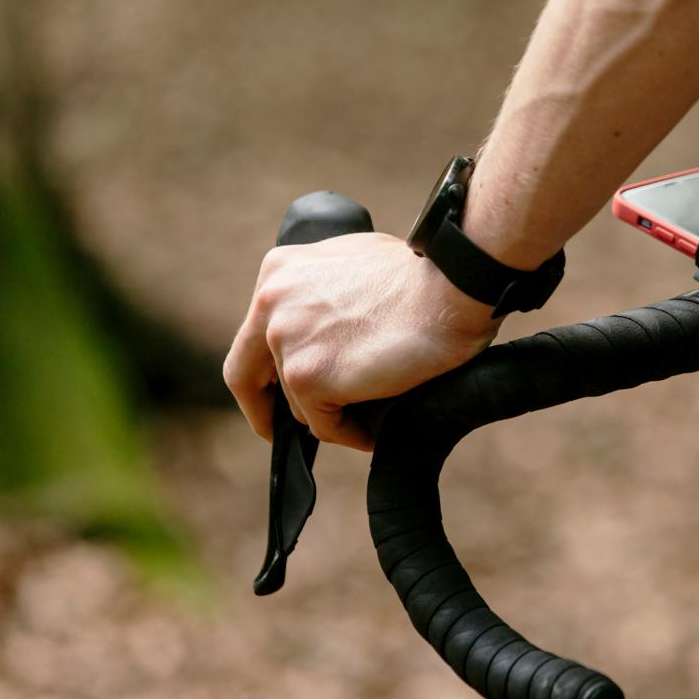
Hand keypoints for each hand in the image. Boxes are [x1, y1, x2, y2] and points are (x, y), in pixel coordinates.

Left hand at [223, 232, 499, 450]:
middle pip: (246, 374)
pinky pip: (324, 425)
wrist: (452, 284)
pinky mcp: (309, 376)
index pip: (254, 335)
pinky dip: (350, 433)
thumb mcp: (354, 265)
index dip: (263, 371)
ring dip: (332, 414)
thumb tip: (328, 330)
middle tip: (278, 431)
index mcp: (278, 272)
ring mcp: (286, 339)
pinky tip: (374, 429)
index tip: (273, 394)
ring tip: (370, 416)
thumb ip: (323, 293)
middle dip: (262, 408)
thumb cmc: (424, 275)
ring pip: (298, 403)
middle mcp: (271, 302)